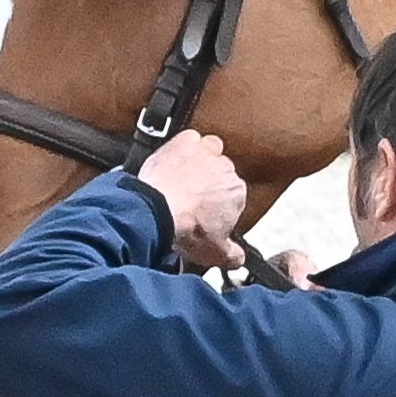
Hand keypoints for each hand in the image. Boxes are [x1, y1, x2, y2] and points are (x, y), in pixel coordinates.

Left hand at [141, 128, 248, 267]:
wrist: (158, 212)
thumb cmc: (186, 229)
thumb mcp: (216, 254)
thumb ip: (233, 255)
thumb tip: (238, 258)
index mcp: (237, 193)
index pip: (234, 195)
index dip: (220, 204)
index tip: (207, 213)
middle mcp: (225, 169)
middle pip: (222, 171)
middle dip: (211, 181)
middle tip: (194, 197)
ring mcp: (204, 153)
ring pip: (211, 149)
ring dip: (203, 159)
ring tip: (188, 174)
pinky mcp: (183, 143)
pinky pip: (190, 138)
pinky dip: (185, 145)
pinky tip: (176, 158)